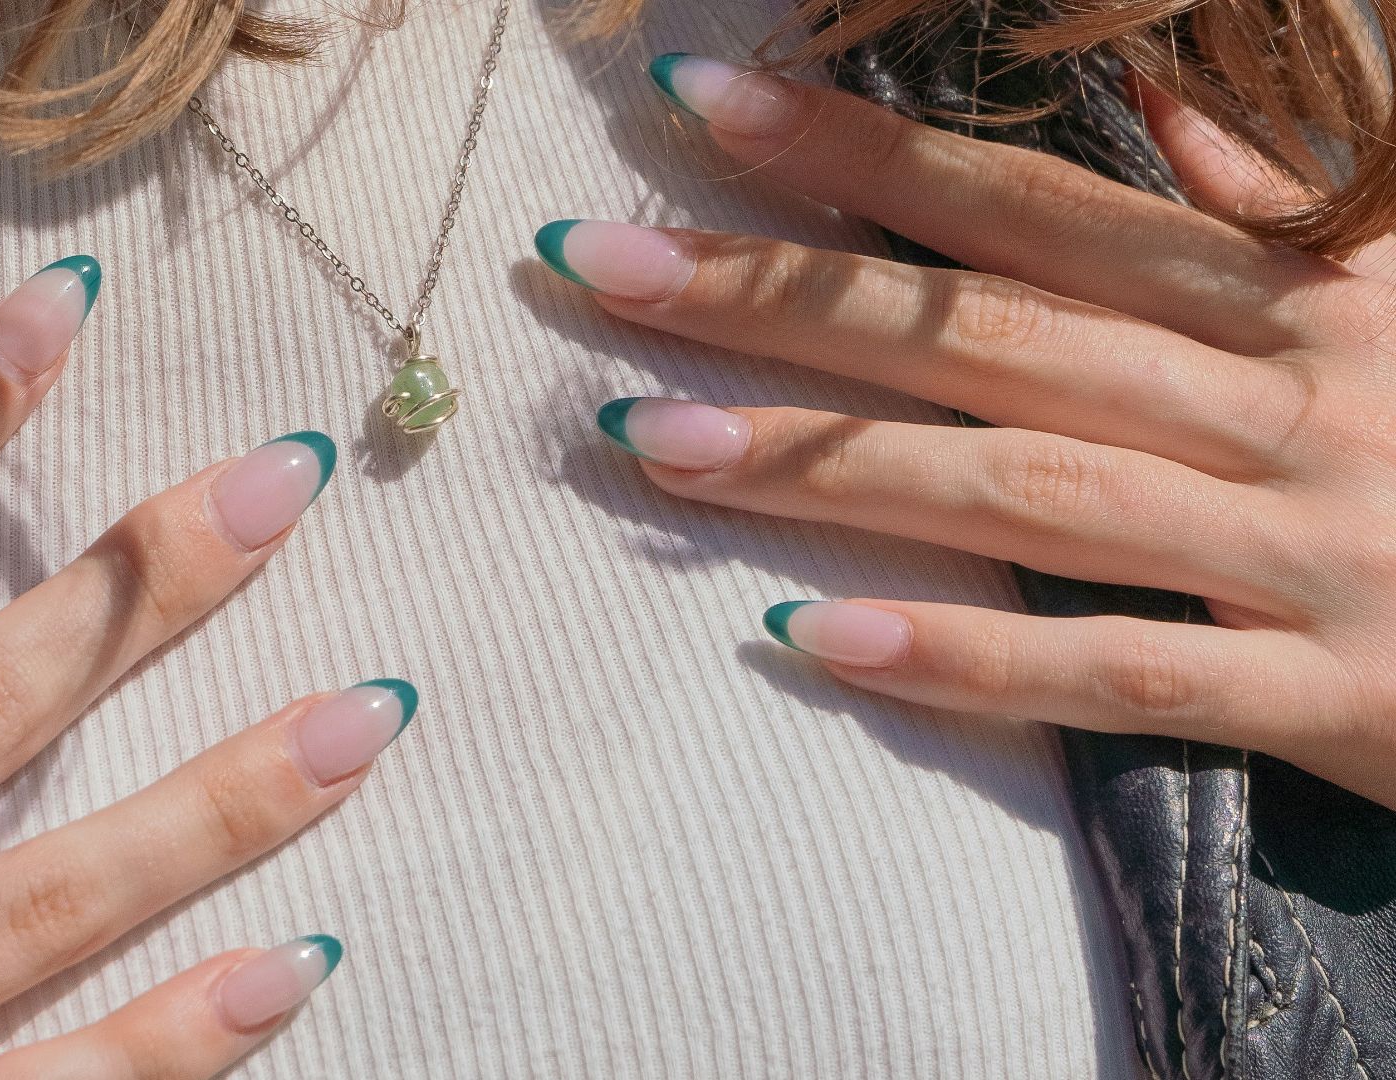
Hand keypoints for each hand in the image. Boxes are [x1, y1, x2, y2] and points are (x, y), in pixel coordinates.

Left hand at [539, 55, 1395, 810]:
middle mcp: (1282, 401)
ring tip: (641, 438)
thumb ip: (1280, 204)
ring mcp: (1303, 548)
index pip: (1031, 208)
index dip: (861, 155)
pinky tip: (810, 642)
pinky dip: (968, 664)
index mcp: (1293, 297)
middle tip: (598, 262)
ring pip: (1025, 492)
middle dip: (781, 292)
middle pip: (987, 335)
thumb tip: (1155, 114)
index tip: (697, 107)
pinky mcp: (1335, 695)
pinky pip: (1125, 682)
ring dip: (824, 464)